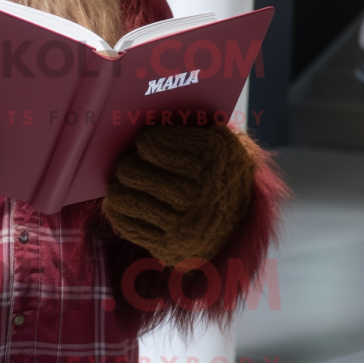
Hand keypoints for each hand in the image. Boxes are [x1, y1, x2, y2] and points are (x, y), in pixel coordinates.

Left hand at [102, 124, 256, 267]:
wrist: (243, 221)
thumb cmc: (220, 167)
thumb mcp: (219, 138)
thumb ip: (189, 124)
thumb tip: (139, 116)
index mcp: (215, 156)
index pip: (151, 144)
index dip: (143, 142)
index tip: (145, 143)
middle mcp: (202, 191)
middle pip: (132, 171)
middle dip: (128, 165)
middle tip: (131, 165)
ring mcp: (186, 222)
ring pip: (124, 197)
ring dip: (120, 188)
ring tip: (126, 184)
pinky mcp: (171, 246)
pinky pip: (126, 224)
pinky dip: (120, 212)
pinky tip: (127, 204)